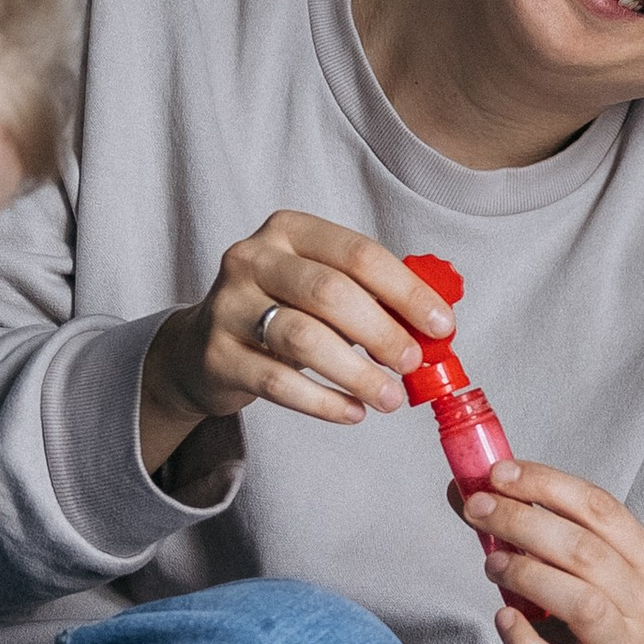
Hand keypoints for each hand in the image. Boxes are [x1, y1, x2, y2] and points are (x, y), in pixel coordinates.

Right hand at [138, 215, 455, 473]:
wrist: (201, 347)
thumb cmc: (280, 312)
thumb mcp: (319, 288)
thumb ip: (371, 298)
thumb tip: (433, 329)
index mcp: (289, 231)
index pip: (359, 254)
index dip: (407, 291)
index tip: (442, 326)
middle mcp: (253, 259)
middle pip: (331, 293)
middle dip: (382, 332)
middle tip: (413, 363)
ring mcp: (228, 306)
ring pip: (304, 338)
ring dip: (357, 373)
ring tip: (391, 397)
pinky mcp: (217, 355)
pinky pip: (278, 383)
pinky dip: (324, 402)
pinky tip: (353, 412)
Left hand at [471, 464, 643, 643]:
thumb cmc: (574, 624)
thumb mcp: (561, 569)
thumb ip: (523, 529)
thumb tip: (464, 485)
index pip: (601, 508)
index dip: (547, 485)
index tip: (499, 474)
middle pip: (586, 551)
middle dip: (523, 522)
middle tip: (477, 510)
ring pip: (582, 601)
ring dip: (526, 574)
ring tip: (491, 565)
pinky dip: (523, 637)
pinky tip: (502, 617)